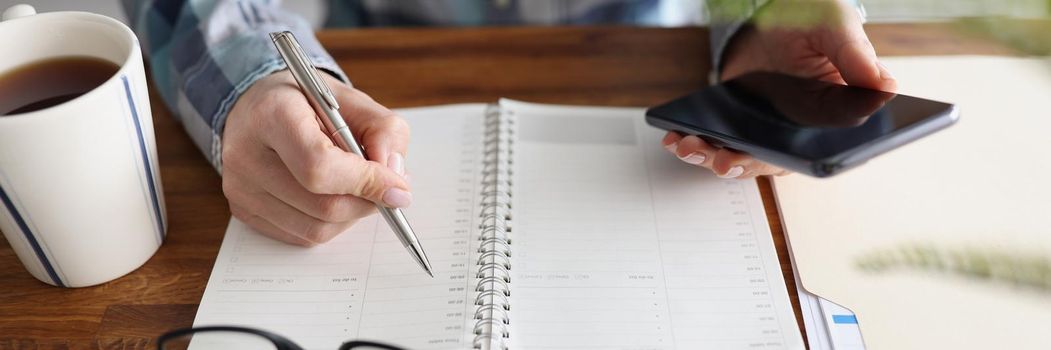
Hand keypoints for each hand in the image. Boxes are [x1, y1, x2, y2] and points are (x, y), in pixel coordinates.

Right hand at [222, 70, 410, 245]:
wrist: (257, 107)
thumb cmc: (307, 104)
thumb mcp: (352, 100)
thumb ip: (383, 131)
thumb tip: (395, 178)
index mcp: (272, 114)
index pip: (320, 166)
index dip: (365, 182)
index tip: (398, 187)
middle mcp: (246, 154)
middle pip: (322, 205)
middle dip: (366, 202)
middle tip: (387, 189)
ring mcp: (240, 188)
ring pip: (316, 229)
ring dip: (352, 216)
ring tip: (360, 189)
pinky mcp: (243, 212)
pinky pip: (302, 237)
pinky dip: (330, 224)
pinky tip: (334, 197)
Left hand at [664, 0, 897, 177]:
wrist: (777, 14)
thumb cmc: (815, 20)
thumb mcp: (835, 27)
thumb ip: (855, 56)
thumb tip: (885, 87)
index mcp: (837, 116)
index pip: (824, 150)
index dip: (801, 162)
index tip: (773, 159)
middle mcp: (803, 133)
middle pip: (775, 162)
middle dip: (746, 164)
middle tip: (724, 162)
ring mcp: (769, 132)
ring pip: (743, 158)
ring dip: (714, 158)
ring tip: (690, 147)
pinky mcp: (740, 126)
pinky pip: (719, 144)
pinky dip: (696, 145)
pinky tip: (675, 138)